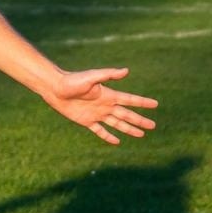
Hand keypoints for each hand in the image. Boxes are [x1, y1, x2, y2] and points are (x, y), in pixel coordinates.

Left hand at [43, 67, 157, 144]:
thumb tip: (126, 71)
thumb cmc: (72, 81)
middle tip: (153, 126)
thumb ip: (108, 74)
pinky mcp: (86, 121)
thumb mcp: (92, 77)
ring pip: (117, 124)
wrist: (55, 89)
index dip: (142, 102)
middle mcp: (105, 105)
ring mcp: (97, 114)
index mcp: (109, 95)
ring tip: (141, 135)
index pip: (130, 100)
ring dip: (129, 129)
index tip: (155, 105)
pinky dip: (108, 136)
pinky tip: (117, 141)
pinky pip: (100, 131)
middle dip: (140, 120)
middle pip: (127, 115)